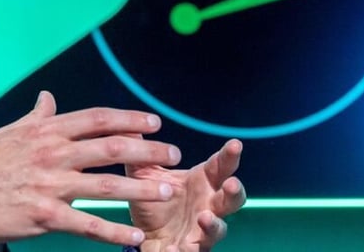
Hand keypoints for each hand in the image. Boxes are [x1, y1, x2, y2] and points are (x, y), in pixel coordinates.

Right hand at [0, 91, 181, 246]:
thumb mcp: (10, 133)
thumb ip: (37, 117)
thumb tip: (49, 98)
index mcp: (46, 131)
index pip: (97, 119)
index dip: (130, 119)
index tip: (154, 122)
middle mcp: (52, 153)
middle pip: (111, 147)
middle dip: (148, 151)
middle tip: (174, 153)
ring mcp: (49, 185)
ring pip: (107, 185)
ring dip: (142, 188)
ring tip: (168, 191)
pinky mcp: (44, 216)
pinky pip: (87, 225)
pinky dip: (114, 233)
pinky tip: (135, 238)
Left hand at [126, 138, 245, 251]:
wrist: (141, 235)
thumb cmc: (154, 199)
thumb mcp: (144, 174)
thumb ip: (141, 152)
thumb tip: (128, 125)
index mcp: (202, 182)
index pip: (220, 166)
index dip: (229, 156)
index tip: (235, 144)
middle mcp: (208, 205)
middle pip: (231, 199)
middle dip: (235, 192)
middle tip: (232, 184)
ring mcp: (202, 229)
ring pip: (217, 229)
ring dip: (213, 224)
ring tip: (204, 217)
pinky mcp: (190, 249)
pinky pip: (193, 251)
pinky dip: (186, 250)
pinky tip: (175, 249)